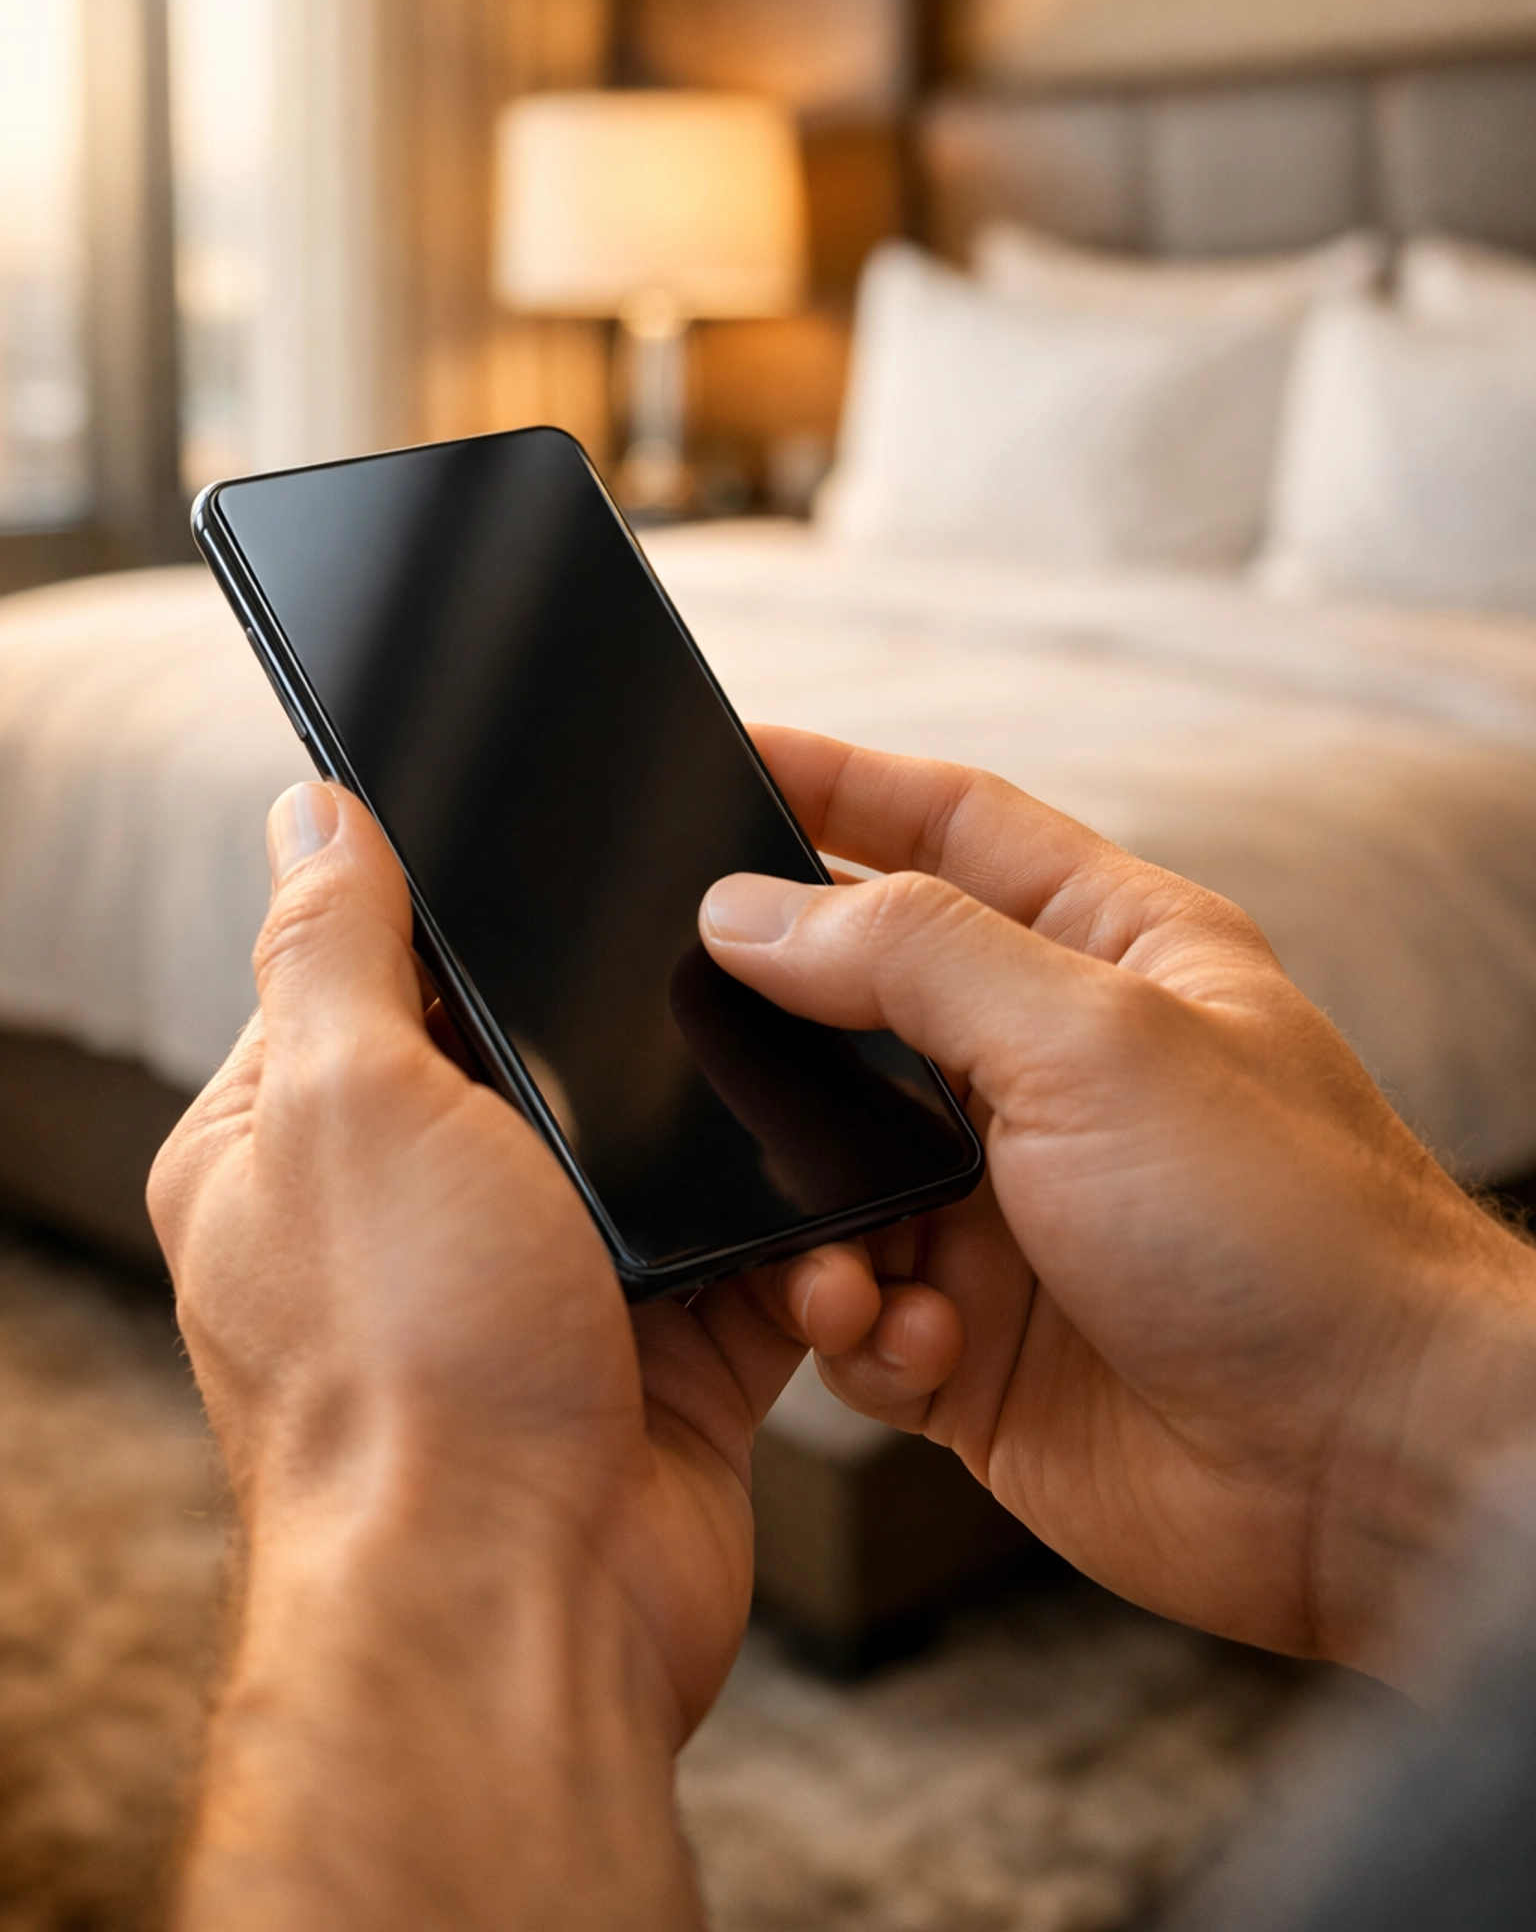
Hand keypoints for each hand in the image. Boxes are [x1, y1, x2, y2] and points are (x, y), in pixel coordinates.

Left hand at [150, 782, 805, 1930]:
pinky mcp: (658, 1369)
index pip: (378, 975)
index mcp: (296, 1147)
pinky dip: (803, 1265)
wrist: (523, 1612)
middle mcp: (414, 1221)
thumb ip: (333, 945)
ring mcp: (542, 1298)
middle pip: (552, 1064)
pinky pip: (753, 1274)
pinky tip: (831, 1256)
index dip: (474, 915)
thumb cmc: (409, 1370)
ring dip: (744, 1158)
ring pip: (672, 1166)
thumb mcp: (349, 1103)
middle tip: (733, 975)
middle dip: (640, 1038)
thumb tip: (311, 809)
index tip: (571, 859)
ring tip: (802, 1124)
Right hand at [704, 729, 1535, 1680]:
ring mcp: (1009, 1208)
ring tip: (844, 1261)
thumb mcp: (1093, 1041)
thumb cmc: (1291, 1231)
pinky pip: (854, 1312)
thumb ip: (911, 957)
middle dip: (775, 1021)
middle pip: (863, 1000)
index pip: (947, 826)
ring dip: (808, 1217)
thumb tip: (751, 911)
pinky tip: (921, 1345)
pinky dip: (857, 1328)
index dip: (833, 783)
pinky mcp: (979, 1338)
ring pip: (829, 1173)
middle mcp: (1050, 1071)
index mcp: (1108, 954)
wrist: (1367, 1472)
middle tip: (680, 1018)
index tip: (721, 755)